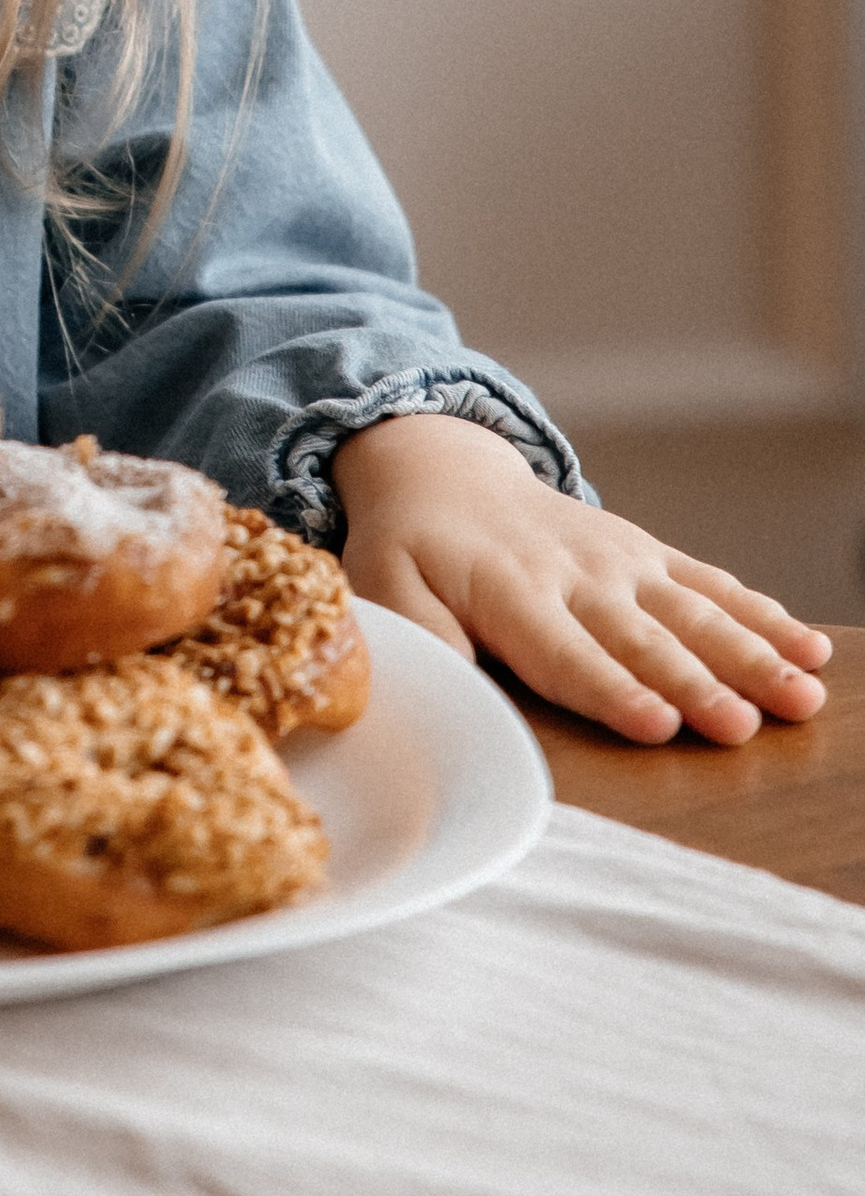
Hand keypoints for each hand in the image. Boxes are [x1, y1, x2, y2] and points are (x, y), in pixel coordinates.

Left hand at [332, 412, 831, 744]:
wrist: (440, 469)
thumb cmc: (412, 548)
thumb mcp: (387, 586)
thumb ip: (421, 638)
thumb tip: (448, 693)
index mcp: (509, 592)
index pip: (565, 653)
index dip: (611, 690)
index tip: (657, 725)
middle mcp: (574, 573)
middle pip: (642, 639)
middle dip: (696, 683)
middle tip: (742, 725)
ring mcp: (619, 560)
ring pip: (693, 612)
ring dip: (749, 654)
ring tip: (800, 696)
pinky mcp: (646, 551)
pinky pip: (710, 582)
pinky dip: (762, 613)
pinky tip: (808, 648)